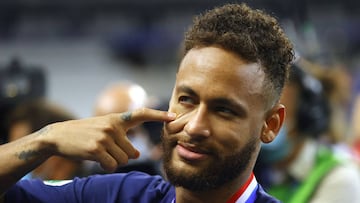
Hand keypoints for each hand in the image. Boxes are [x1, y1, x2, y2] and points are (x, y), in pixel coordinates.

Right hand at [41, 108, 175, 171]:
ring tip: (99, 153)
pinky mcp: (96, 148)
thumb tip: (137, 156)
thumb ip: (122, 139)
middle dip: (122, 157)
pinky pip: (112, 165)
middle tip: (106, 150)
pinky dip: (105, 166)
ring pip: (123, 160)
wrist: (58, 136)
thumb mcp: (104, 129)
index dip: (158, 115)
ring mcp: (105, 137)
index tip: (174, 116)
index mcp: (117, 119)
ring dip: (112, 161)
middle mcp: (113, 126)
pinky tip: (94, 159)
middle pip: (132, 152)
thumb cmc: (84, 134)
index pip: (141, 114)